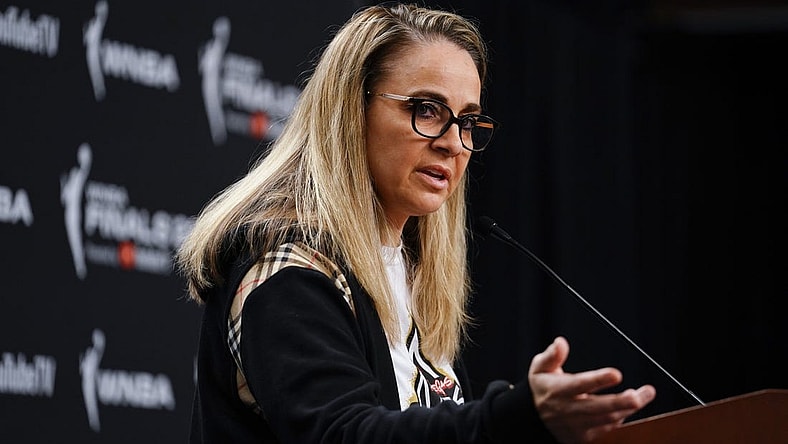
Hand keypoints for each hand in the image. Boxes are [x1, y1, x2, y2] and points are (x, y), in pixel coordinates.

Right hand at [528, 336, 655, 443]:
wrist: (533, 418)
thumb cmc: (542, 387)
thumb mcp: (539, 368)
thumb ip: (552, 355)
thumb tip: (560, 342)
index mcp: (558, 390)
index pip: (580, 385)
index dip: (598, 380)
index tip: (616, 373)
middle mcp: (568, 410)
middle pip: (598, 407)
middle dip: (620, 402)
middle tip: (639, 395)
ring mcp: (577, 426)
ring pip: (607, 419)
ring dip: (628, 408)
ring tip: (645, 394)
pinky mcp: (583, 437)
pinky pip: (607, 429)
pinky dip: (621, 418)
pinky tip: (630, 406)